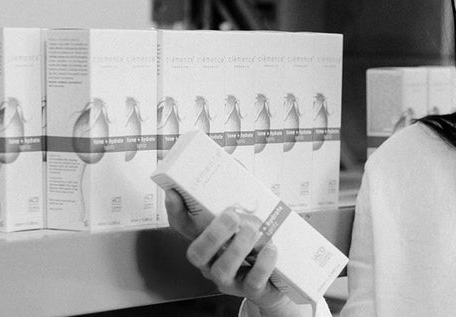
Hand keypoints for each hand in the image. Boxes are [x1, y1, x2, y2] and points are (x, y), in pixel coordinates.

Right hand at [167, 190, 289, 310]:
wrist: (281, 278)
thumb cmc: (259, 244)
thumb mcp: (249, 217)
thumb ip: (239, 192)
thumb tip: (234, 164)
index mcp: (208, 242)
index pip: (182, 227)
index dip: (175, 211)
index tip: (174, 192)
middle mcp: (212, 263)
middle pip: (197, 254)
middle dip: (213, 234)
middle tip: (232, 215)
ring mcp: (230, 280)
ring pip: (222, 270)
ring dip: (238, 248)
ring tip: (254, 231)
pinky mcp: (253, 291)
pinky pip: (253, 281)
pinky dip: (263, 263)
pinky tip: (271, 248)